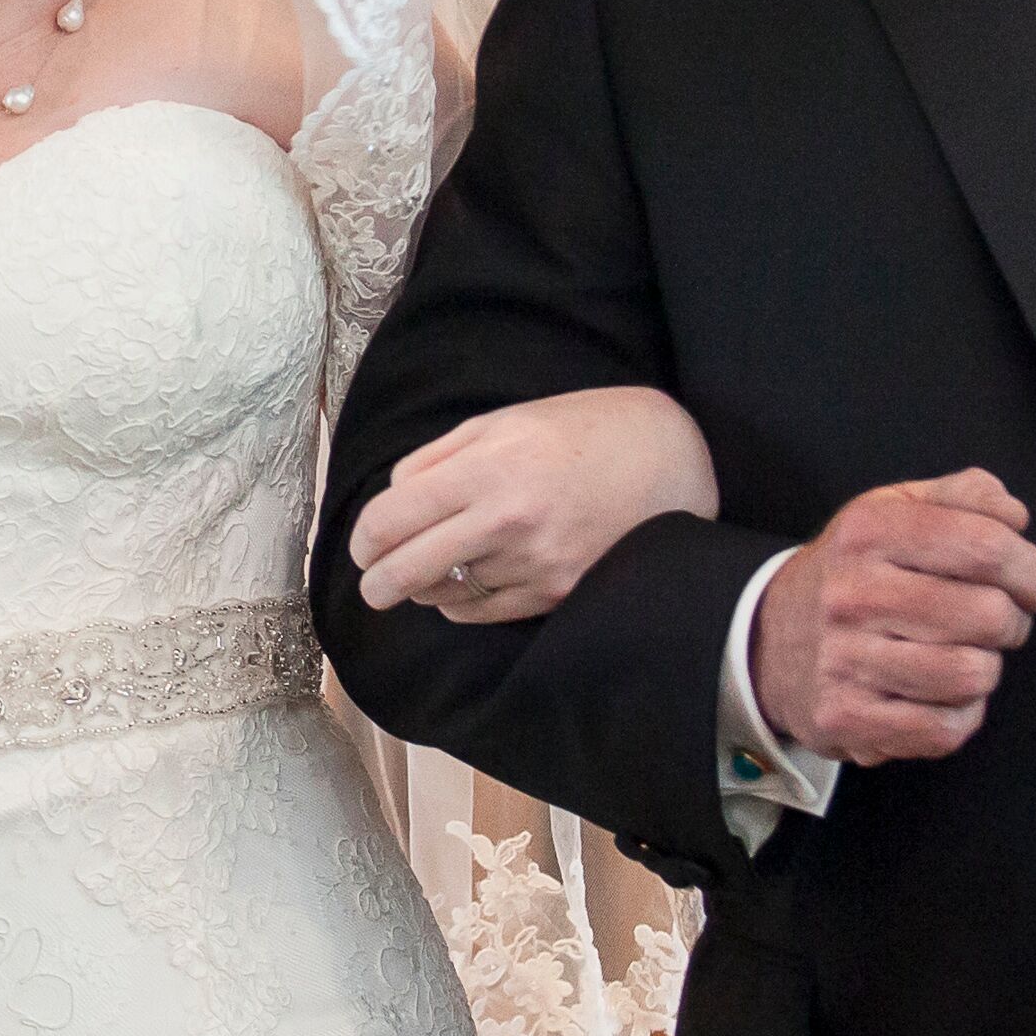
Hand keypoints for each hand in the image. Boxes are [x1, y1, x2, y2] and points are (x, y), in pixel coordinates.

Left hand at [349, 387, 718, 622]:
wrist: (672, 460)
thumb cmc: (583, 430)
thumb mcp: (504, 423)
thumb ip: (438, 458)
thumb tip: (393, 496)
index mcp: (486, 468)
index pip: (392, 518)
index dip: (364, 538)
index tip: (362, 545)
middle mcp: (505, 520)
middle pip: (407, 568)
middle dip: (377, 582)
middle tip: (372, 583)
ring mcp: (533, 563)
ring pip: (444, 595)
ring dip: (423, 589)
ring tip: (423, 576)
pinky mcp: (557, 593)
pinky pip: (484, 612)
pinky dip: (460, 605)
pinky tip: (461, 588)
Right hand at [747, 471, 1035, 765]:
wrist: (769, 639)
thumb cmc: (854, 573)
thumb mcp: (894, 511)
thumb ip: (963, 496)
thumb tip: (1014, 516)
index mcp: (869, 531)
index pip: (984, 545)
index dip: (1032, 569)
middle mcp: (852, 593)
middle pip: (988, 614)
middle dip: (1012, 621)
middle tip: (995, 621)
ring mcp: (845, 659)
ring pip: (972, 675)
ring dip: (986, 669)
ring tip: (964, 654)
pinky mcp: (846, 716)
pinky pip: (945, 729)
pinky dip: (960, 714)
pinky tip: (941, 694)